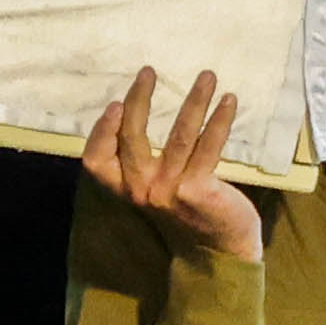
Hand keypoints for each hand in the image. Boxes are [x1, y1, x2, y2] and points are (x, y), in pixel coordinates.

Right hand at [79, 68, 263, 261]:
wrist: (219, 252)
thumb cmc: (186, 214)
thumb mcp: (152, 191)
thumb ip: (142, 164)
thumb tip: (138, 114)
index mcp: (124, 191)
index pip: (96, 160)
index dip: (101, 131)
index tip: (115, 103)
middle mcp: (140, 190)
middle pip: (131, 138)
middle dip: (140, 100)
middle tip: (149, 72)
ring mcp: (168, 190)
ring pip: (178, 135)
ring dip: (194, 101)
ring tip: (207, 75)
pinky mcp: (198, 190)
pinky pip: (209, 146)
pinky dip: (220, 120)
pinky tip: (229, 100)